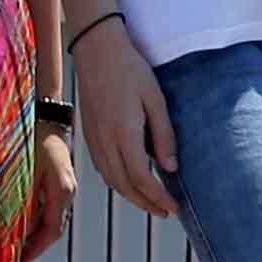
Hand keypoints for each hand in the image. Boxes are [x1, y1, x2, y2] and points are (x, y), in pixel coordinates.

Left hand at [22, 124, 80, 261]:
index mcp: (61, 190)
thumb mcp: (23, 171)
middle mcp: (68, 191)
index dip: (36, 248)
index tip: (21, 261)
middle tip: (16, 258)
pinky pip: (50, 208)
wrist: (46, 116)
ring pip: (52, 219)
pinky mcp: (60, 181)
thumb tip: (15, 228)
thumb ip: (21, 200)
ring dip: (35, 233)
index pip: (51, 231)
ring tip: (16, 245)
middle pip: (53, 229)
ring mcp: (66, 186)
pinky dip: (37, 219)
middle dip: (35, 245)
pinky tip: (22, 223)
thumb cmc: (31, 139)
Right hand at [74, 26, 178, 218]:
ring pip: (110, 179)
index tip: (174, 206)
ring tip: (149, 202)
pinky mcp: (88, 134)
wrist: (95, 49)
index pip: (142, 178)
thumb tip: (170, 167)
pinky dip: (116, 181)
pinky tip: (128, 181)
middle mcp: (105, 141)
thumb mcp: (155, 98)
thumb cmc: (129, 68)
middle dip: (145, 203)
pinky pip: (101, 168)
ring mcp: (93, 139)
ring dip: (130, 195)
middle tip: (165, 212)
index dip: (158, 196)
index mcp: (124, 133)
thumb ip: (164, 134)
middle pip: (124, 185)